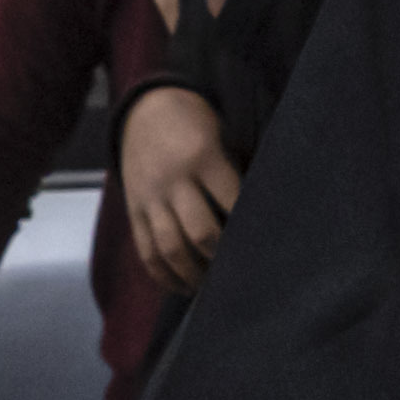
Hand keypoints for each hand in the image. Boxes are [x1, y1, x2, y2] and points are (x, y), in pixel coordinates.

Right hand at [115, 89, 240, 292]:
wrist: (144, 112)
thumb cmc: (196, 125)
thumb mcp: (220, 136)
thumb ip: (234, 173)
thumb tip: (257, 220)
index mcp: (202, 156)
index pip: (231, 202)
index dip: (248, 229)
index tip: (264, 249)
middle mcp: (173, 180)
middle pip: (199, 233)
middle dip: (222, 259)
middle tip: (240, 273)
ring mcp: (150, 198)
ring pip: (170, 249)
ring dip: (194, 275)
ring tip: (212, 287)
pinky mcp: (134, 212)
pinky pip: (146, 252)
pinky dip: (165, 276)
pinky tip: (184, 287)